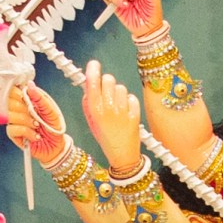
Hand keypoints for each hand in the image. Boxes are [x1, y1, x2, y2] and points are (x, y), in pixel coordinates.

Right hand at [7, 82, 66, 161]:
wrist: (56, 147)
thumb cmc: (54, 127)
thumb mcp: (51, 111)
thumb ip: (40, 98)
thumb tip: (30, 84)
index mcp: (27, 101)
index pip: (13, 91)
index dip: (17, 93)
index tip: (26, 98)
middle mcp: (19, 110)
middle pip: (9, 102)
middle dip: (23, 109)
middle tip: (35, 115)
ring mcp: (15, 122)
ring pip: (10, 116)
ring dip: (26, 121)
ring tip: (37, 126)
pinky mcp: (14, 134)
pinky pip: (12, 129)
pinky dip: (26, 132)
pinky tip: (34, 135)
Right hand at [81, 60, 142, 174]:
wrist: (122, 156)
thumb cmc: (105, 137)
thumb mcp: (91, 122)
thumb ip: (88, 103)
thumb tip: (89, 84)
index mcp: (94, 109)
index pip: (92, 80)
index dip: (93, 69)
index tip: (94, 65)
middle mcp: (108, 108)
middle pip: (108, 79)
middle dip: (107, 83)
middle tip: (108, 92)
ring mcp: (122, 111)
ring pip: (121, 88)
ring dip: (119, 93)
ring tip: (118, 106)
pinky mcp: (135, 114)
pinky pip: (132, 98)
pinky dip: (130, 102)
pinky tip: (127, 111)